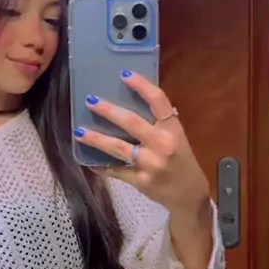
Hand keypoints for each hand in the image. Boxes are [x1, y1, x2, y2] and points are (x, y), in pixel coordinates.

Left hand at [73, 71, 208, 212]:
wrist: (189, 194)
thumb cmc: (181, 160)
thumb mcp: (177, 137)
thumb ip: (160, 122)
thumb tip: (134, 100)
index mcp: (172, 128)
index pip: (158, 101)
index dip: (141, 85)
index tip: (124, 74)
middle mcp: (162, 144)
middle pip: (131, 122)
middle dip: (108, 110)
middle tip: (90, 100)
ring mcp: (150, 164)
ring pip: (119, 148)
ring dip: (97, 139)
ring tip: (79, 131)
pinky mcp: (140, 181)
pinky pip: (116, 171)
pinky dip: (101, 166)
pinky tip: (88, 161)